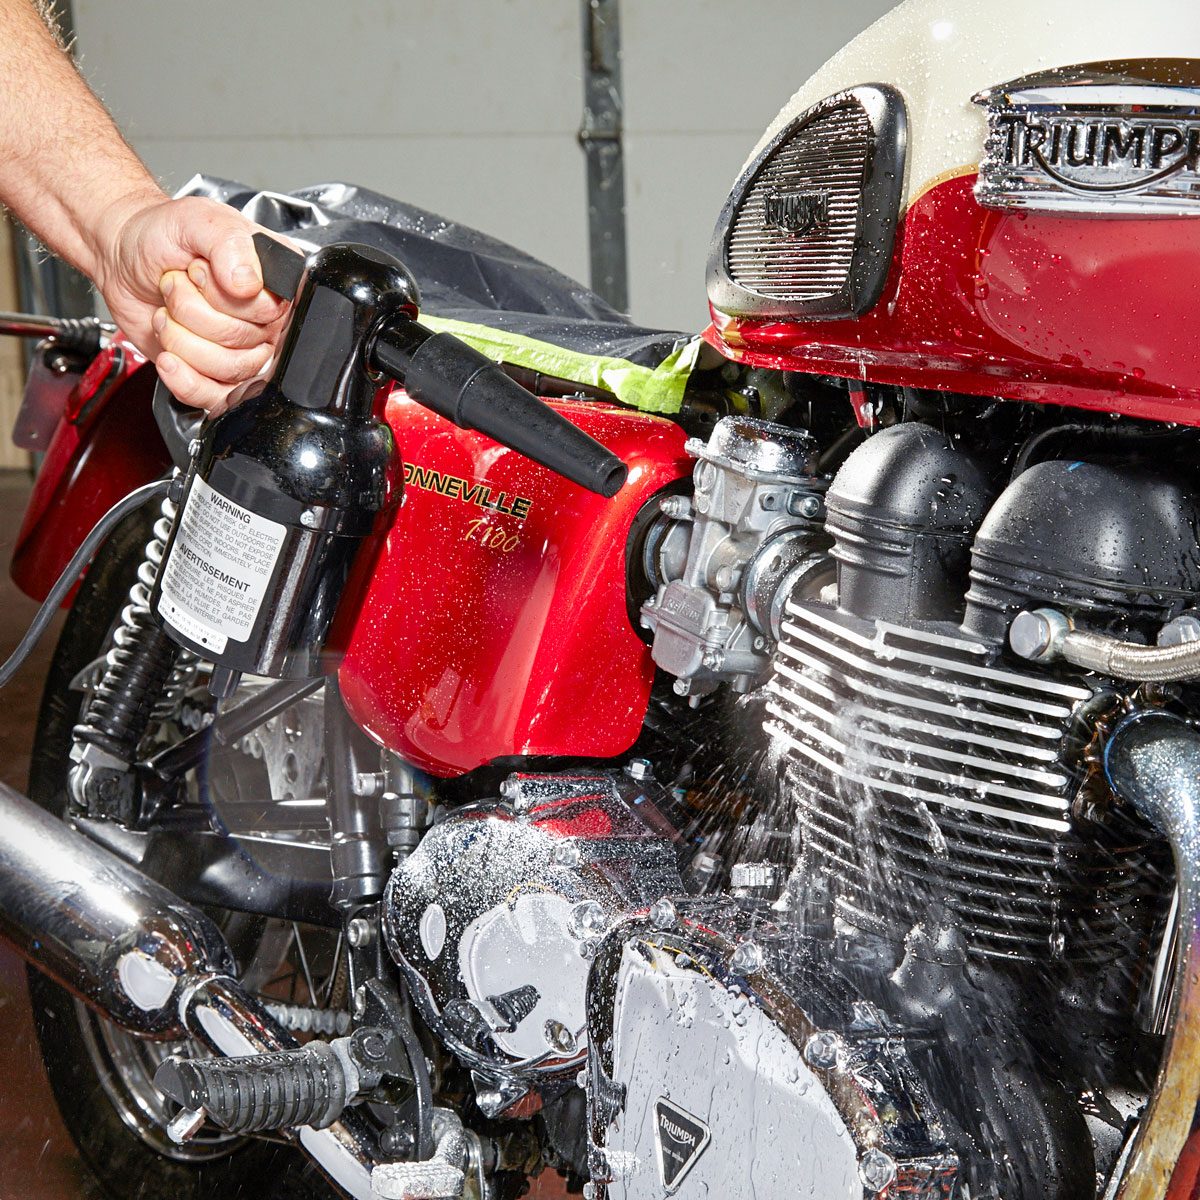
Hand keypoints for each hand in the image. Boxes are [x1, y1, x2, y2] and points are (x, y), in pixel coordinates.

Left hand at [95, 194, 289, 413]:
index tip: (199, 270)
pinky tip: (169, 357)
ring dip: (182, 340)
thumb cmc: (161, 236)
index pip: (270, 310)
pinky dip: (186, 381)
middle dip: (193, 313)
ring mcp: (245, 349)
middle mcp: (268, 318)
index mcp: (275, 279)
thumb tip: (248, 284)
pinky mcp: (218, 374)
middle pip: (244, 342)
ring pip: (228, 370)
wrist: (122, 257)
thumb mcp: (197, 220)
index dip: (224, 295)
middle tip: (177, 287)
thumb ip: (229, 243)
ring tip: (170, 312)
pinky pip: (217, 399)